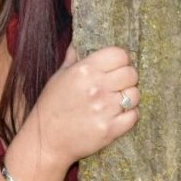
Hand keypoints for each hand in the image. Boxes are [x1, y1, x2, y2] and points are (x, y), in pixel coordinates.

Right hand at [17, 45, 139, 169]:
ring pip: (135, 95)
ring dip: (129, 97)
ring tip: (118, 100)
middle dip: (128, 78)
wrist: (46, 141)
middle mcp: (96, 88)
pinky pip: (133, 116)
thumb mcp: (58, 77)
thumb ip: (73, 57)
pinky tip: (118, 115)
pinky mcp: (110, 129)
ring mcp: (104, 110)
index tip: (118, 66)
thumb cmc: (51, 106)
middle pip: (131, 74)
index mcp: (84, 71)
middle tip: (119, 84)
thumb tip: (80, 39)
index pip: (119, 54)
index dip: (122, 59)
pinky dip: (129, 116)